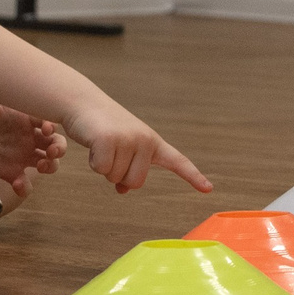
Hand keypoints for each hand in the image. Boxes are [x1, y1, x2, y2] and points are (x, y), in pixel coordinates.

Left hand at [0, 96, 65, 185]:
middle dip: (60, 148)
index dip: (53, 126)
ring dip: (51, 166)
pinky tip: (17, 183)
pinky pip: (24, 183)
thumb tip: (0, 83)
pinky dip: (25, 186)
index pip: (49, 122)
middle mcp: (28, 138)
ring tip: (41, 167)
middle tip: (52, 152)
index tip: (46, 129)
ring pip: (48, 163)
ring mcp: (21, 156)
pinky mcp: (9, 172)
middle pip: (56, 144)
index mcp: (27, 119)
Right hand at [65, 100, 211, 193]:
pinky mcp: (109, 140)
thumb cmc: (104, 130)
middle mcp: (145, 140)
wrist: (84, 104)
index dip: (193, 176)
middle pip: (136, 182)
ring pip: (116, 178)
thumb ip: (128, 169)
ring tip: (102, 145)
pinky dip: (93, 162)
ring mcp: (129, 139)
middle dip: (119, 176)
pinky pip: (101, 170)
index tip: (208, 189)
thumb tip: (124, 190)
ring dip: (104, 166)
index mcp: (153, 142)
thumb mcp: (122, 149)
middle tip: (111, 153)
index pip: (178, 161)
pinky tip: (93, 144)